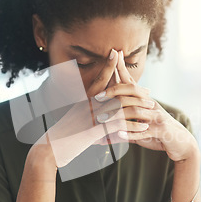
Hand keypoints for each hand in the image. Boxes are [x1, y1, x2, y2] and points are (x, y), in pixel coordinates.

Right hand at [34, 50, 147, 167]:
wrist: (48, 150)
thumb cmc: (62, 137)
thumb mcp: (75, 120)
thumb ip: (86, 112)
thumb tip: (95, 108)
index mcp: (84, 100)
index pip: (98, 79)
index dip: (108, 65)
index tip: (116, 52)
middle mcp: (88, 105)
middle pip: (116, 91)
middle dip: (135, 90)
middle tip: (148, 92)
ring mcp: (91, 117)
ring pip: (121, 107)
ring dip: (139, 107)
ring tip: (152, 109)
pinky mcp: (94, 131)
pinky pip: (119, 125)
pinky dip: (134, 126)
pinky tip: (144, 127)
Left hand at [95, 51, 198, 161]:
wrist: (182, 143)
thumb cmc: (160, 133)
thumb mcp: (143, 123)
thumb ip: (128, 120)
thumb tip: (111, 118)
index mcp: (146, 101)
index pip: (131, 83)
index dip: (122, 69)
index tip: (113, 55)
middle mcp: (152, 105)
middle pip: (132, 92)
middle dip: (114, 92)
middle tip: (98, 96)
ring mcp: (156, 118)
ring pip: (135, 111)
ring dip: (117, 115)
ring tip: (102, 119)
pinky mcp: (160, 131)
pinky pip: (143, 131)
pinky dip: (130, 133)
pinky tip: (118, 134)